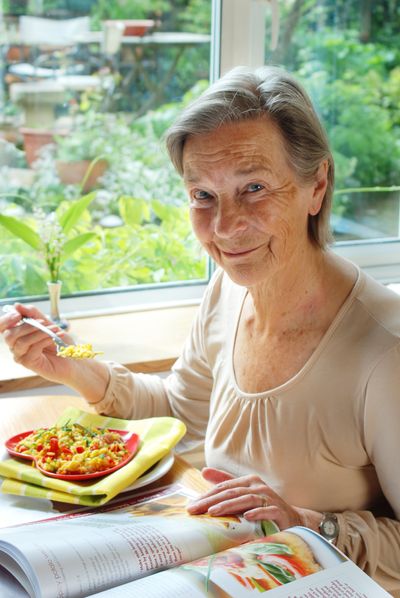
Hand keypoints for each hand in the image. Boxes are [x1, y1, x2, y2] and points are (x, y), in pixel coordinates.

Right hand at [0, 303, 73, 382]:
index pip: (2, 327)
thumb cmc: (60, 342)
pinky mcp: (30, 364)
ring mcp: (22, 356)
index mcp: (18, 335)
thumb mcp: (48, 323)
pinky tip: (54, 338)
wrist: (74, 360)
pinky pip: (32, 350)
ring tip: (54, 329)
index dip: (6, 320)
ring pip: (21, 342)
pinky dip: (44, 341)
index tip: (18, 314)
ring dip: (39, 333)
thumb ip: (33, 314)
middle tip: (43, 322)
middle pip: (9, 335)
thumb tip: (16, 305)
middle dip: (27, 326)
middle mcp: (16, 346)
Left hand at [187, 467, 315, 530]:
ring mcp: (269, 498)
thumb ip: (225, 482)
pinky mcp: (279, 511)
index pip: (223, 487)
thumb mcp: (244, 494)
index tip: (191, 506)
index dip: (207, 495)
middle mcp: (258, 486)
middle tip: (194, 510)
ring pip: (246, 500)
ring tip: (212, 512)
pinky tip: (246, 517)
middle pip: (231, 492)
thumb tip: (204, 471)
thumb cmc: (264, 506)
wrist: (292, 519)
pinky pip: (267, 511)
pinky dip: (257, 513)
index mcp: (248, 481)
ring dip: (228, 506)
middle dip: (211, 501)